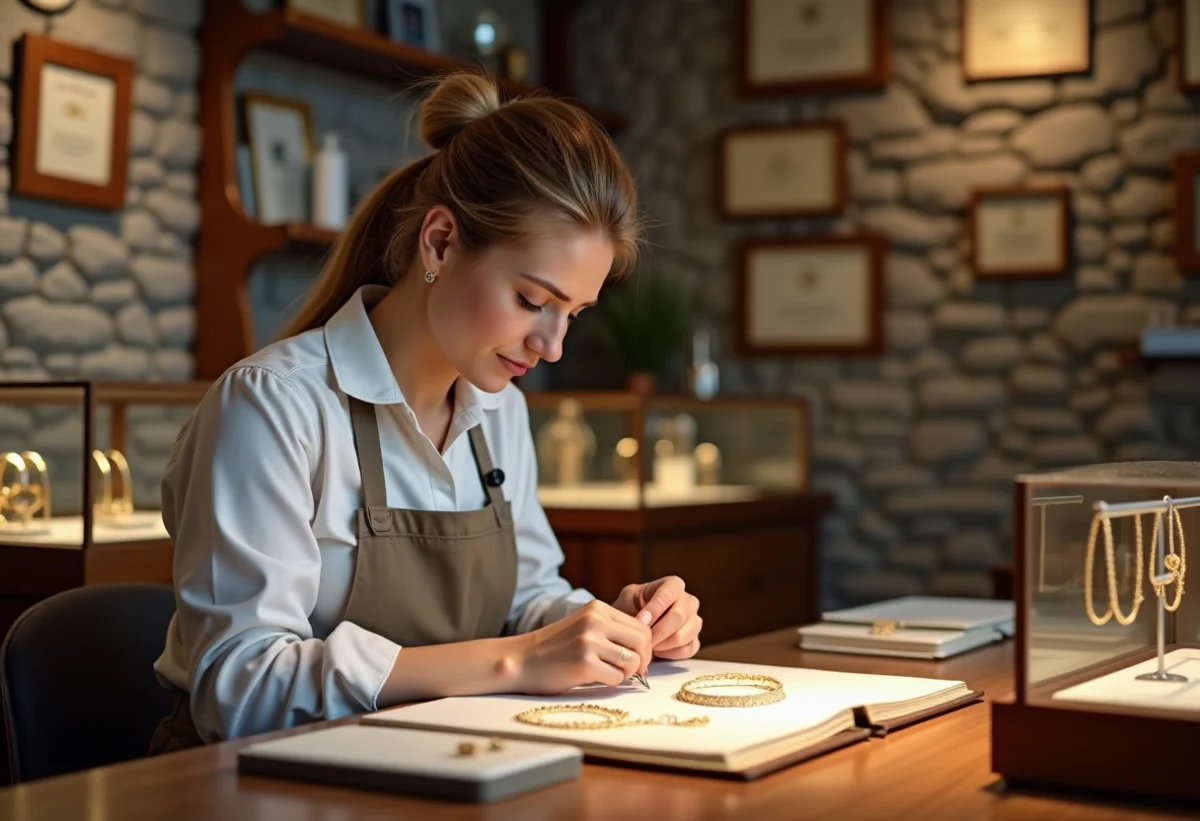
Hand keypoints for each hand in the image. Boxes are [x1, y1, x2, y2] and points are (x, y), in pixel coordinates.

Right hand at [510, 600, 652, 694]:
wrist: (520, 660)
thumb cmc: (554, 648)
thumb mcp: (584, 626)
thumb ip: (611, 629)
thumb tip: (646, 645)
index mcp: (598, 609)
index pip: (641, 626)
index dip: (645, 646)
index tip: (637, 659)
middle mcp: (595, 621)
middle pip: (642, 642)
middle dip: (642, 661)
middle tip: (632, 672)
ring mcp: (589, 641)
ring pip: (633, 661)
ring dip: (626, 673)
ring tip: (609, 673)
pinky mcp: (584, 664)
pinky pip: (617, 678)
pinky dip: (611, 682)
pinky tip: (595, 678)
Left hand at [612, 576, 701, 659]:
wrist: (634, 627)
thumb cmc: (630, 608)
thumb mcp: (628, 598)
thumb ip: (633, 602)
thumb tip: (644, 621)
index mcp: (673, 585)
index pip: (668, 594)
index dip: (655, 609)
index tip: (641, 621)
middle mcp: (689, 601)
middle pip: (678, 616)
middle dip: (658, 631)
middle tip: (642, 639)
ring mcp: (695, 622)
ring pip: (684, 635)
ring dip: (662, 644)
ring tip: (648, 645)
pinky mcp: (695, 641)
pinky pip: (688, 650)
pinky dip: (670, 654)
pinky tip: (657, 651)